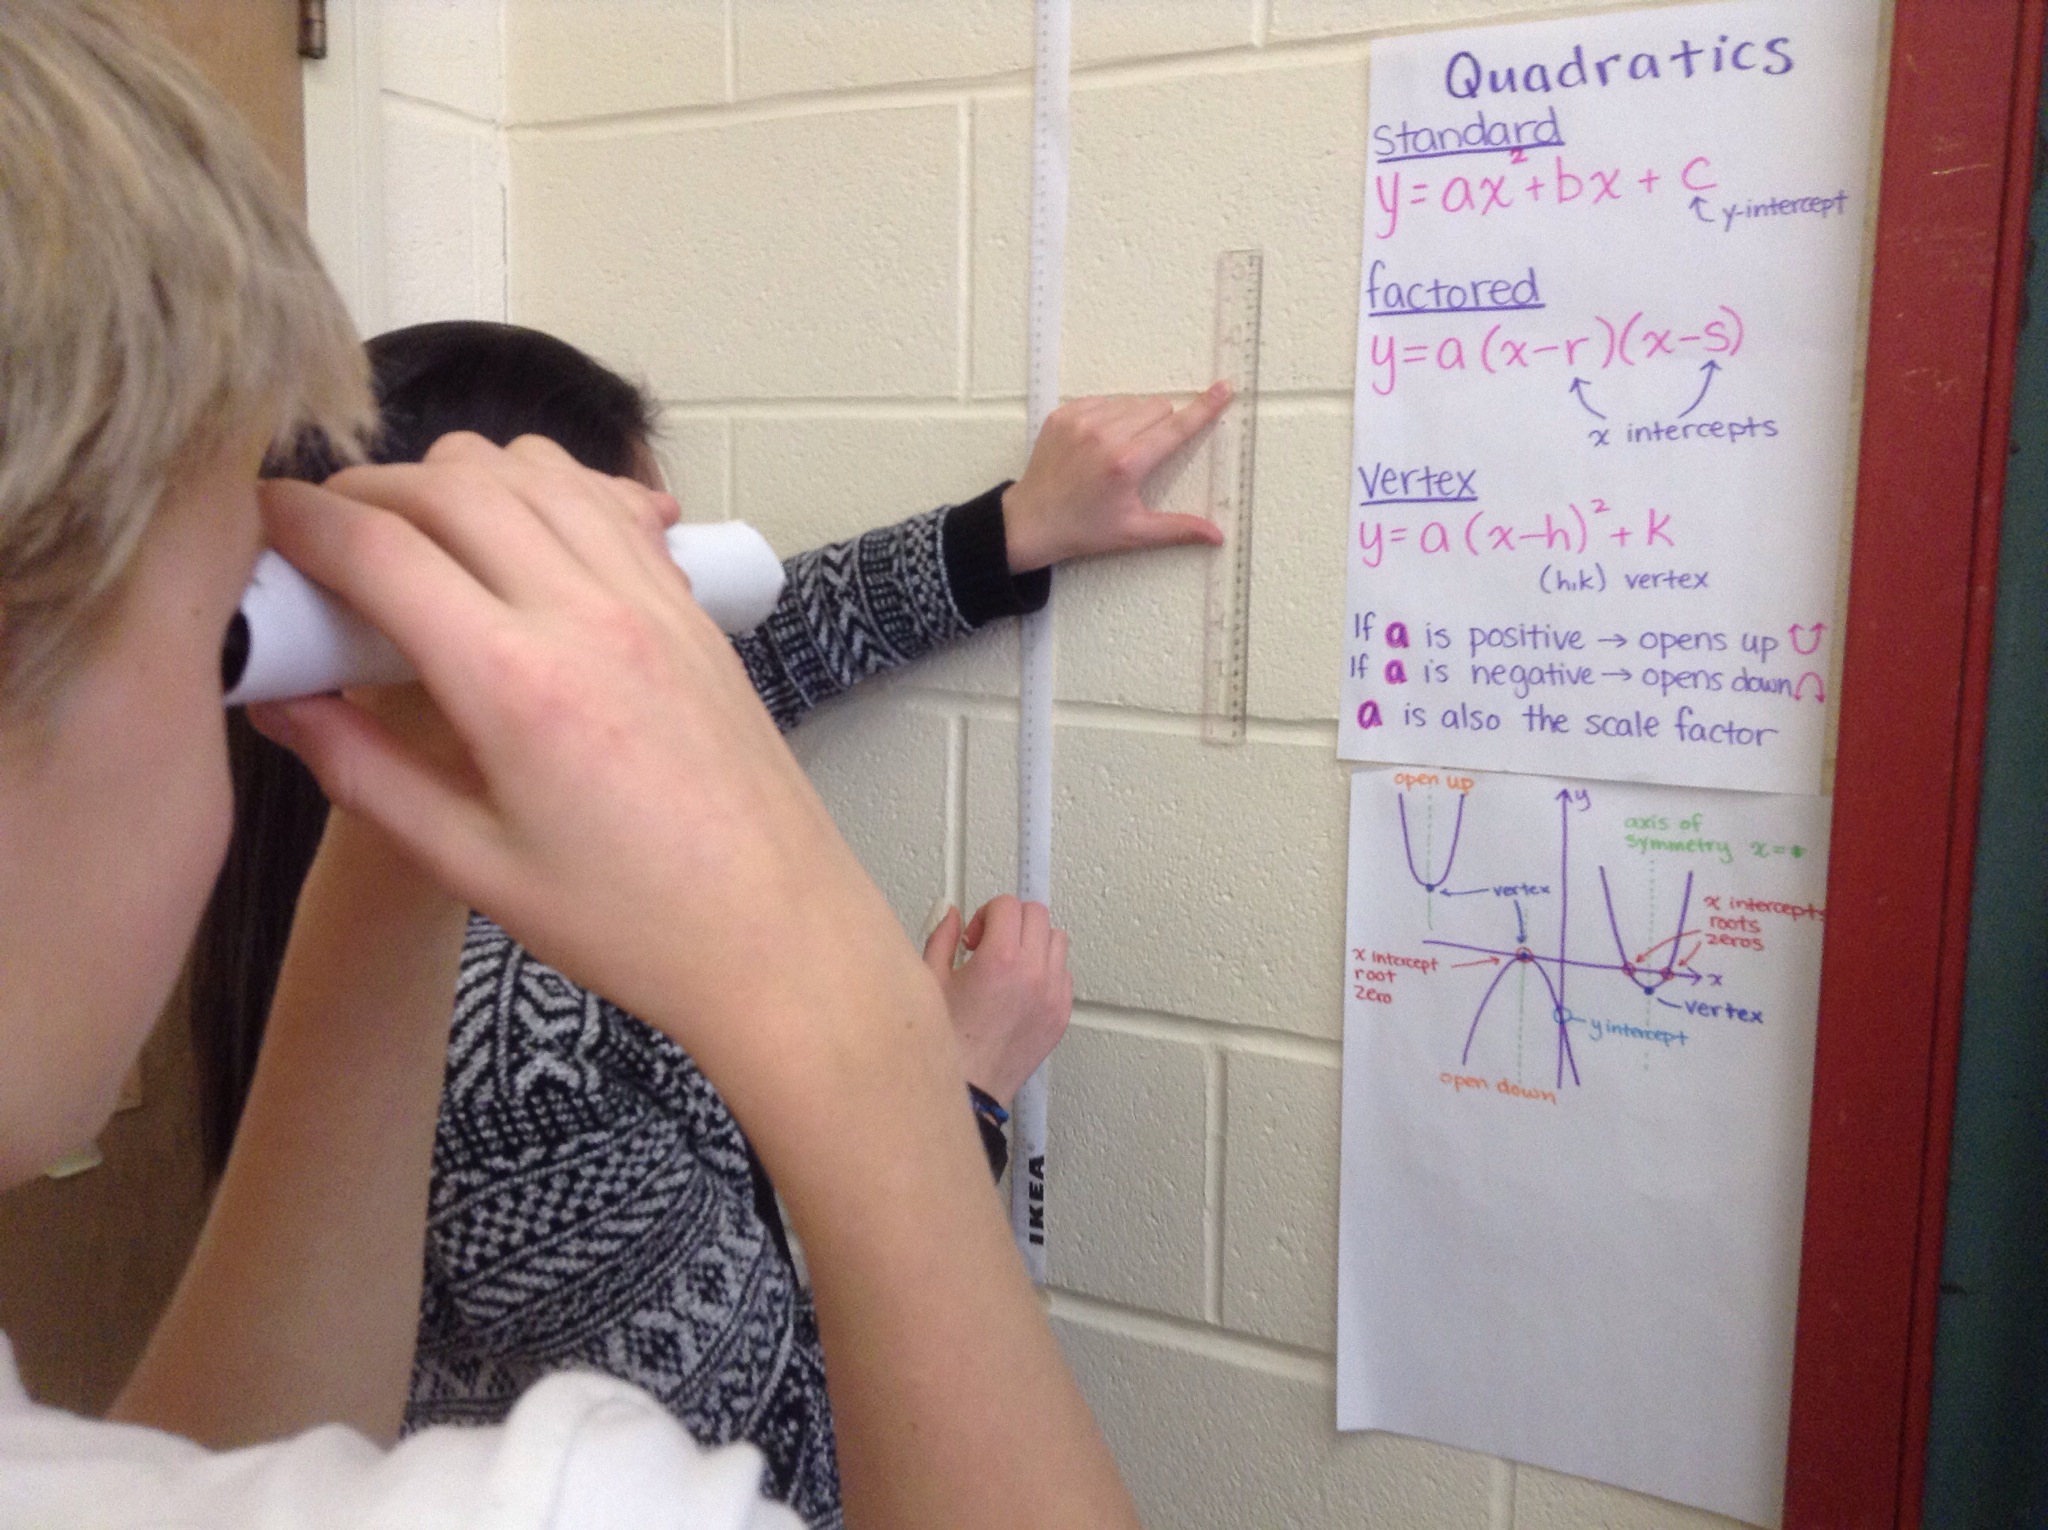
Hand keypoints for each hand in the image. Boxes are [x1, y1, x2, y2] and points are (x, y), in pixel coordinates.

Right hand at [246, 432, 945, 1128]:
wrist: (778, 935)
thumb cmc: (629, 923)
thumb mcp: (472, 865)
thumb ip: (362, 771)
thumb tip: (279, 700)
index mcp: (518, 682)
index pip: (380, 549)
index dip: (298, 520)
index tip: (256, 522)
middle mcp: (589, 614)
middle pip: (454, 483)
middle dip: (370, 488)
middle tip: (327, 535)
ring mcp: (653, 601)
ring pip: (538, 471)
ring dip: (462, 476)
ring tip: (418, 529)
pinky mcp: (692, 610)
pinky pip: (609, 504)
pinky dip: (551, 490)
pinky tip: (526, 532)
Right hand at [922, 897, 1072, 1107]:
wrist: (971, 1088)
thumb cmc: (949, 1043)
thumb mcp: (931, 981)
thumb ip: (943, 938)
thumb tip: (953, 916)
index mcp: (1001, 960)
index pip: (1008, 905)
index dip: (986, 913)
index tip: (974, 936)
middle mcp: (1034, 973)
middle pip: (1037, 914)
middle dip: (1011, 921)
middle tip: (991, 942)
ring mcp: (1053, 994)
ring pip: (1057, 940)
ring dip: (1033, 941)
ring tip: (1009, 963)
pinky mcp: (1061, 1014)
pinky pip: (1064, 973)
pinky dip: (1046, 970)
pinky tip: (1020, 987)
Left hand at [1000, 383, 1232, 571]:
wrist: (1031, 522)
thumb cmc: (1084, 529)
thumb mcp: (1134, 533)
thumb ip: (1179, 529)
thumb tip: (1217, 536)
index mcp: (1127, 463)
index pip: (1176, 427)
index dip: (1204, 409)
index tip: (1223, 389)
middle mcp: (1105, 435)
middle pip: (1157, 407)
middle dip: (1162, 425)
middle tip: (1145, 455)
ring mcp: (1081, 421)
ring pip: (1131, 401)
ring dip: (1136, 418)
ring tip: (1120, 450)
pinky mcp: (1063, 414)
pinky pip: (1103, 399)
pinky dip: (1110, 414)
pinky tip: (1100, 442)